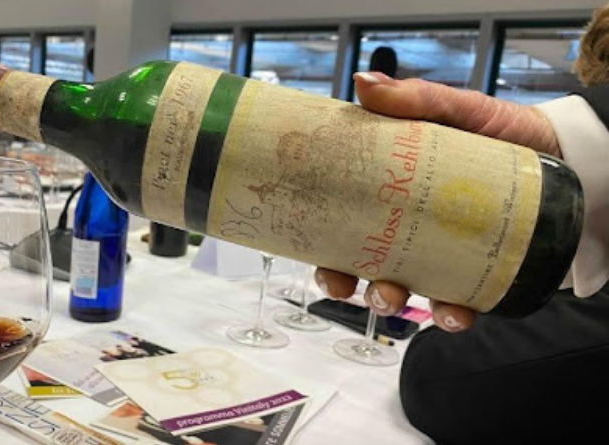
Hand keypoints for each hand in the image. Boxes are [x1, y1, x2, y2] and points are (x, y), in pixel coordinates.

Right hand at [315, 72, 560, 331]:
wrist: (563, 151)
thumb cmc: (503, 130)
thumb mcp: (458, 109)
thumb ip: (415, 99)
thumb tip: (364, 84)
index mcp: (392, 192)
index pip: (342, 220)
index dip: (319, 242)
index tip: (310, 251)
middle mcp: (408, 228)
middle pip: (359, 263)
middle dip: (342, 282)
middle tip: (341, 282)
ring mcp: (439, 254)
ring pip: (401, 289)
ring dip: (387, 300)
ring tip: (392, 295)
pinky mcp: (475, 275)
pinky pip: (456, 305)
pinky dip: (449, 316)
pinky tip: (452, 313)